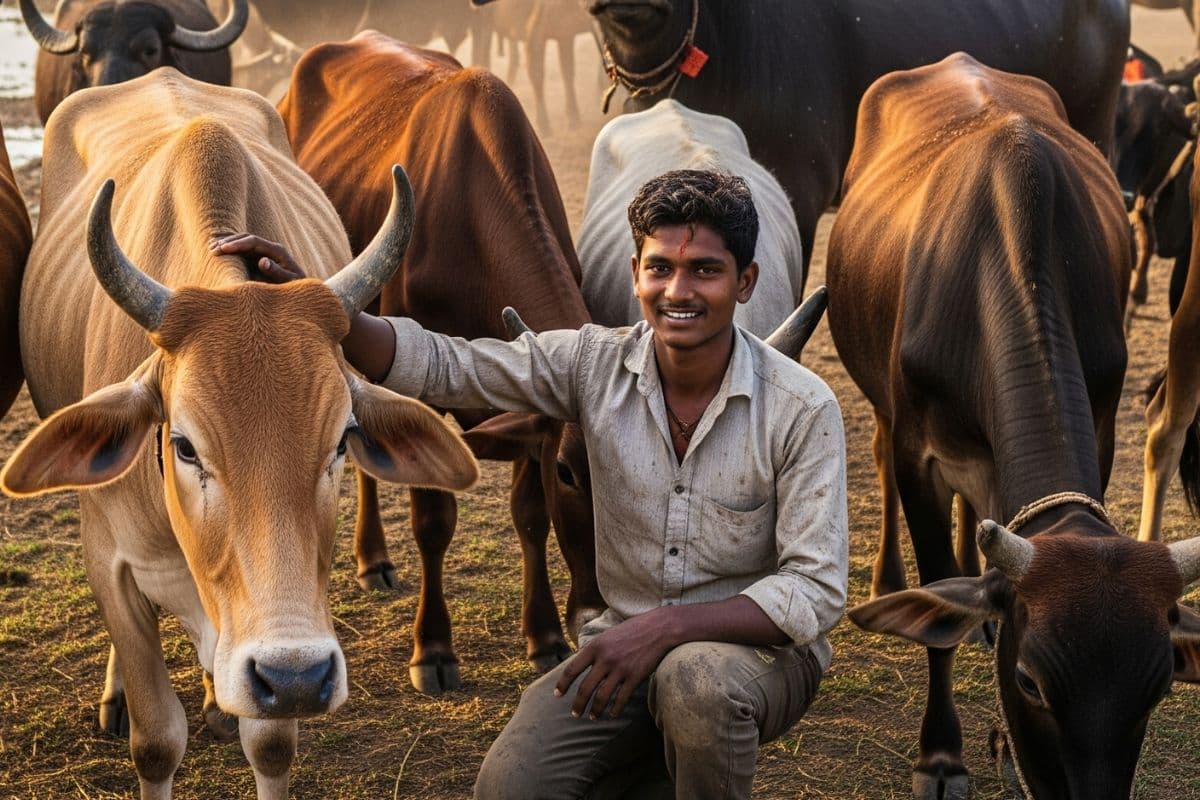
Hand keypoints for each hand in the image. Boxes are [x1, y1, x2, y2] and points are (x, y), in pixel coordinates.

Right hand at [210, 233, 304, 282]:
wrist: (301, 291)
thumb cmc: (295, 287)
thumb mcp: (289, 281)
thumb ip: (277, 272)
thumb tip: (262, 261)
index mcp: (276, 250)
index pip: (253, 242)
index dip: (238, 244)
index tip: (223, 249)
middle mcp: (269, 248)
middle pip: (246, 239)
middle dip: (229, 242)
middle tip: (213, 250)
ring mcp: (263, 252)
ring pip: (242, 243)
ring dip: (227, 244)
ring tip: (211, 248)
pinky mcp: (258, 258)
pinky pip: (242, 251)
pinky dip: (230, 249)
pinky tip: (218, 250)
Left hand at [554, 607, 677, 719]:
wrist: (658, 628)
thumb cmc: (632, 631)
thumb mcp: (607, 636)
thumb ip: (594, 650)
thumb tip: (580, 665)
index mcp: (595, 646)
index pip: (572, 670)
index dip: (562, 685)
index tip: (558, 695)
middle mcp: (605, 658)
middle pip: (585, 688)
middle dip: (578, 704)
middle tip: (574, 714)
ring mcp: (620, 668)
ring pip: (602, 697)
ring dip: (595, 710)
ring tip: (592, 717)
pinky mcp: (635, 676)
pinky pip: (621, 698)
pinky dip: (615, 709)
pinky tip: (612, 714)